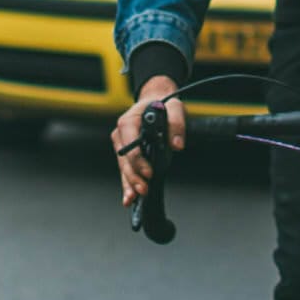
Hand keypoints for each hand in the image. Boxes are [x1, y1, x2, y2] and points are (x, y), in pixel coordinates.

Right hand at [112, 75, 184, 206]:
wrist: (155, 101)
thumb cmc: (162, 104)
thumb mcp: (174, 107)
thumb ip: (176, 124)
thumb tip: (177, 144)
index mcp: (128, 122)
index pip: (131, 145)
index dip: (139, 161)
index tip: (150, 173)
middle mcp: (121, 134)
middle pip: (125, 160)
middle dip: (134, 177)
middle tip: (145, 190)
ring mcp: (122, 144)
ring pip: (124, 168)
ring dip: (129, 184)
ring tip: (133, 199)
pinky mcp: (126, 154)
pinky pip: (126, 170)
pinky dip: (128, 184)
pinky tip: (130, 197)